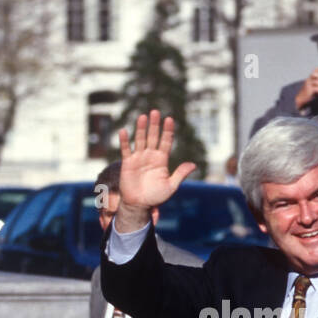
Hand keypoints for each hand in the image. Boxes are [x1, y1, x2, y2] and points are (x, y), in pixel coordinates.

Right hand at [115, 111, 196, 230]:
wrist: (139, 205)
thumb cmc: (156, 197)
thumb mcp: (171, 186)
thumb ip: (180, 174)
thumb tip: (194, 164)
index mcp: (162, 159)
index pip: (166, 141)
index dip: (167, 131)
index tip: (169, 119)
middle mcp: (150, 156)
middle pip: (153, 136)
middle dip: (154, 125)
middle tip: (155, 112)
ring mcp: (139, 158)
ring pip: (140, 139)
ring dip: (141, 128)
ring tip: (143, 117)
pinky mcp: (127, 163)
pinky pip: (126, 150)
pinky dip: (124, 141)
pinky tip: (124, 131)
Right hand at [294, 69, 317, 109]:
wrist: (301, 98)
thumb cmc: (309, 92)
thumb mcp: (314, 85)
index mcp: (311, 77)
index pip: (316, 70)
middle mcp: (309, 79)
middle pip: (316, 74)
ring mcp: (308, 84)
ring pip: (317, 82)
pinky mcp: (308, 89)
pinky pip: (316, 88)